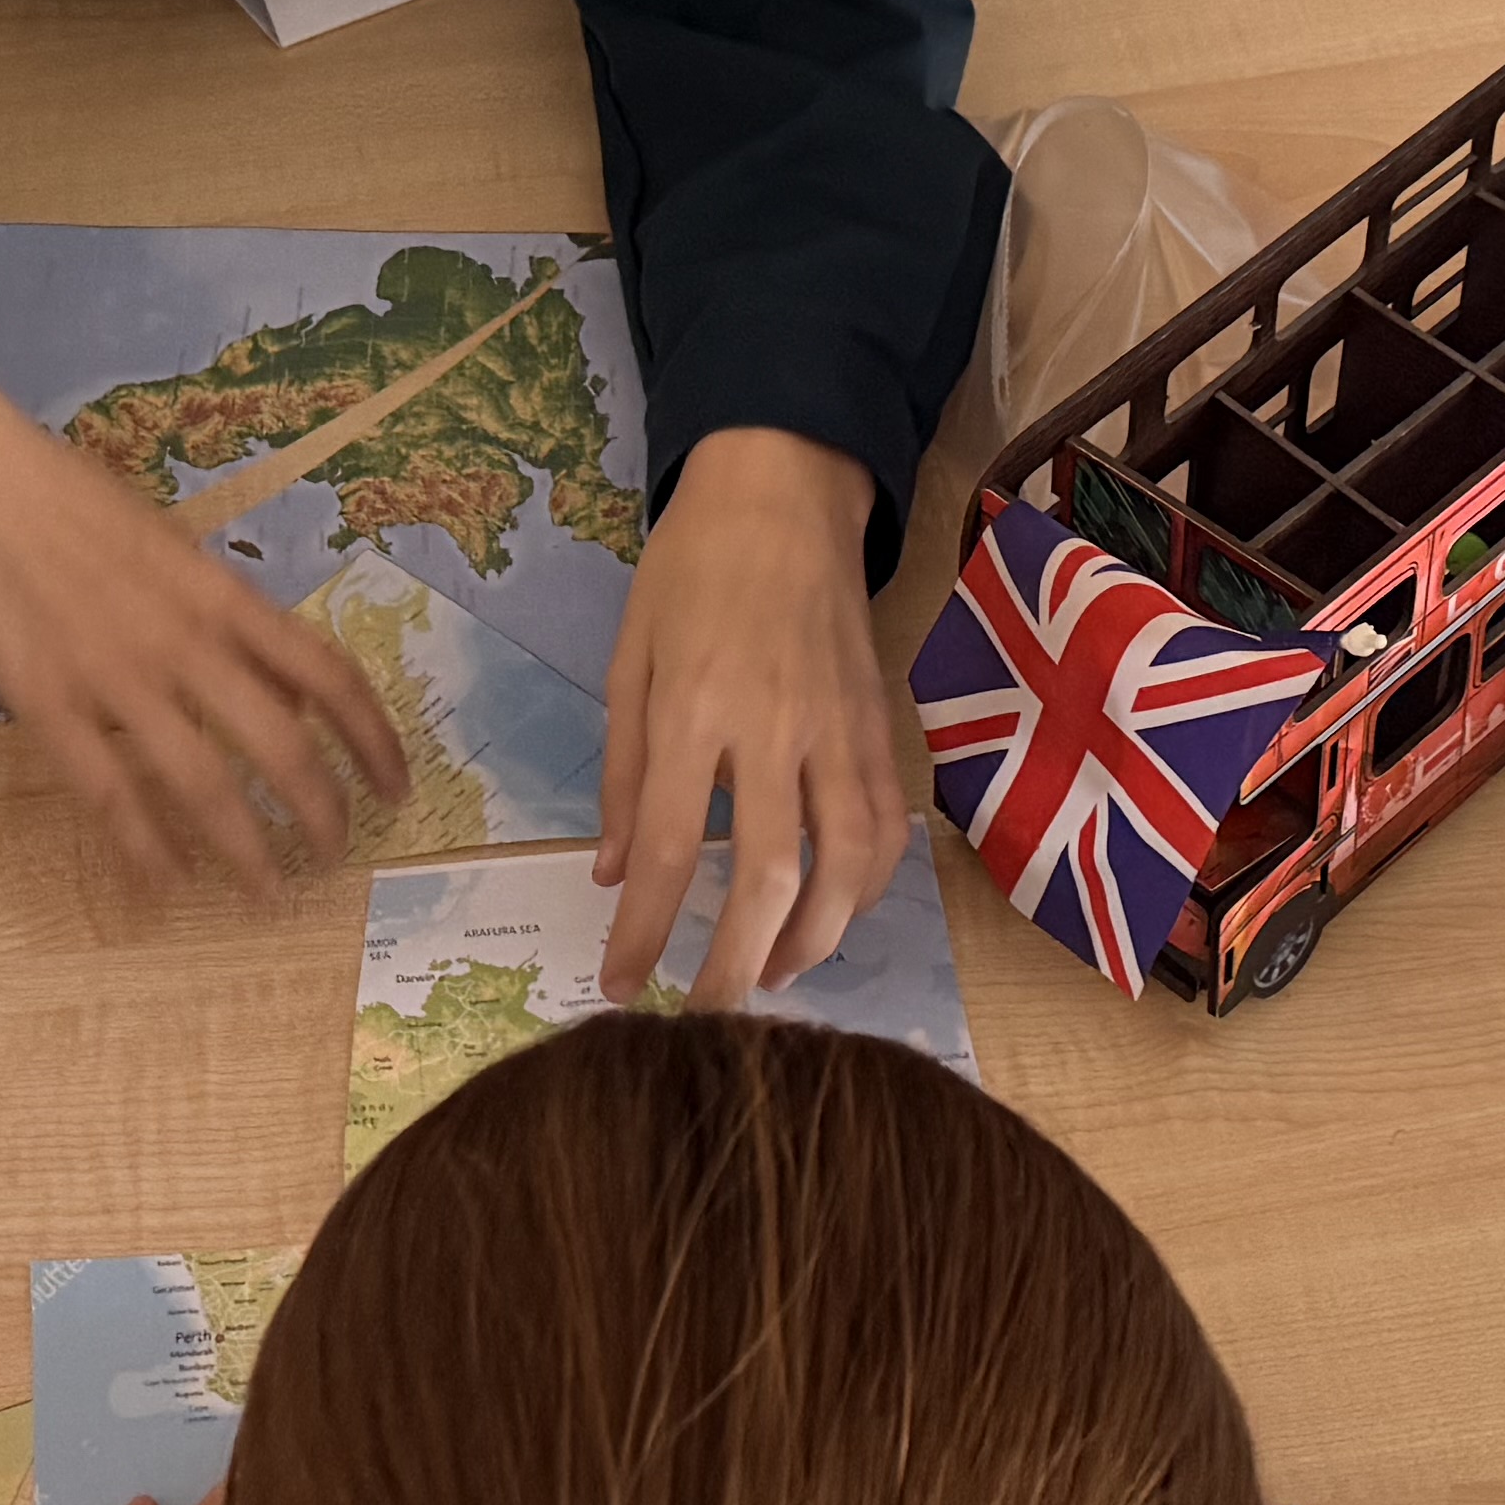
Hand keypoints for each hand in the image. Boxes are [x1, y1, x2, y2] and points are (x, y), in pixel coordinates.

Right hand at [0, 354, 408, 892]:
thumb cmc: (67, 497)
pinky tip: (167, 884)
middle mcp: (183, 639)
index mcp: (218, 592)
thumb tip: (279, 681)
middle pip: (281, 744)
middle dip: (321, 812)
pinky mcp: (44, 703)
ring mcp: (113, 676)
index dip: (374, 739)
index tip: (397, 785)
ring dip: (246, 849)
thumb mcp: (167, 542)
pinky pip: (108, 795)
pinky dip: (144, 849)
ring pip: (203, 784)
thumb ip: (221, 613)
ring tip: (269, 892)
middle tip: (336, 855)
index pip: (327, 674)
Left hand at [596, 427, 902, 1001]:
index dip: (647, 933)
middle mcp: (775, 727)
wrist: (785, 492)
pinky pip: (885, 827)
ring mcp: (840, 729)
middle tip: (706, 1013)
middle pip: (771, 877)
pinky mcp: (881, 726)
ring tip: (773, 975)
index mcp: (697, 709)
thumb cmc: (690, 571)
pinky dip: (865, 887)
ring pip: (846, 865)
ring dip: (814, 940)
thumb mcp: (631, 661)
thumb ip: (627, 774)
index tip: (620, 987)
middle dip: (736, 963)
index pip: (676, 849)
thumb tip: (619, 875)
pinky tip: (832, 913)